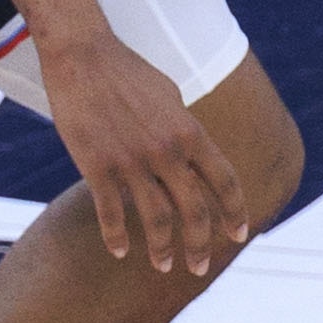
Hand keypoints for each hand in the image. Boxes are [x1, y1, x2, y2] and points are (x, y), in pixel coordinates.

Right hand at [39, 23, 249, 276]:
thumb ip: (185, 131)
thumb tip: (195, 158)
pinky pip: (111, 213)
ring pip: (156, 220)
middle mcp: (166, 150)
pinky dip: (116, 237)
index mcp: (189, 132)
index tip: (239, 235)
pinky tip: (120, 251)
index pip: (224, 181)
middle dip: (200, 245)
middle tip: (199, 267)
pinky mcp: (97, 166)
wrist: (82, 56)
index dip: (235, 212)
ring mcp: (131, 161)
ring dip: (163, 249)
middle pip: (194, 210)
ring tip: (165, 266)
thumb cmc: (128, 72)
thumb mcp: (170, 97)